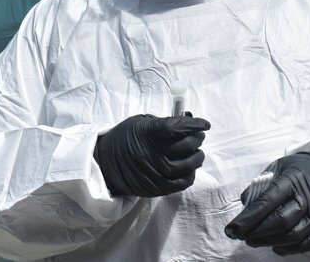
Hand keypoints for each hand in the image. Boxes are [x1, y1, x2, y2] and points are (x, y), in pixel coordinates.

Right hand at [94, 114, 209, 196]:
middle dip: (198, 138)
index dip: (195, 124)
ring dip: (197, 156)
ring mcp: (154, 172)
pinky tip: (189, 167)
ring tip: (197, 152)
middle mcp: (151, 153)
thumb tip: (188, 122)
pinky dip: (191, 174)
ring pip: (188, 165)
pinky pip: (182, 182)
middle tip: (199, 135)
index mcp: (147, 133)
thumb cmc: (126, 138)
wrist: (104, 163)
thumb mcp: (140, 122)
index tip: (205, 124)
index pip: (177, 127)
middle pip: (186, 145)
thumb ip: (164, 122)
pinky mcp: (156, 187)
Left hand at [225, 153, 309, 255]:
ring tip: (253, 240)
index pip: (268, 202)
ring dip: (268, 241)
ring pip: (292, 235)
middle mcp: (308, 197)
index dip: (248, 218)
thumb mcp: (274, 169)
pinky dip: (287, 248)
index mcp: (293, 179)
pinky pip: (306, 244)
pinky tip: (274, 245)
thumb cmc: (294, 171)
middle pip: (280, 221)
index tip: (232, 229)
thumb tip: (244, 208)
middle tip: (240, 235)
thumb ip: (258, 187)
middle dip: (256, 232)